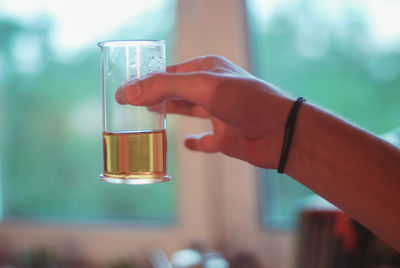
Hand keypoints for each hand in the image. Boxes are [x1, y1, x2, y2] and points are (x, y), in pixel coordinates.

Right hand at [116, 55, 292, 168]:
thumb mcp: (202, 86)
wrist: (280, 132)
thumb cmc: (246, 100)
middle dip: (154, 97)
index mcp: (207, 70)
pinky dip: (195, 143)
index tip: (124, 92)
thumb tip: (128, 92)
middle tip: (128, 106)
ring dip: (169, 115)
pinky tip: (186, 144)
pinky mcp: (225, 137)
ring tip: (146, 120)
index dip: (146, 81)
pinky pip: (205, 140)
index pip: (169, 73)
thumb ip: (165, 87)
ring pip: (187, 112)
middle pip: (175, 92)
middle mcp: (212, 90)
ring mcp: (218, 114)